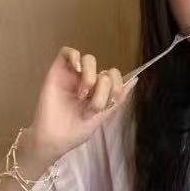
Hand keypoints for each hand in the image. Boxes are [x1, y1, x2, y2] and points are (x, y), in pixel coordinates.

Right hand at [25, 47, 132, 170]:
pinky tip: (76, 70)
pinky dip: (75, 56)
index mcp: (99, 92)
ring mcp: (72, 76)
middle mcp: (87, 81)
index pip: (115, 77)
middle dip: (103, 90)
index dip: (116, 87)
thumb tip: (135, 79)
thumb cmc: (75, 131)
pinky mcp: (57, 71)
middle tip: (91, 106)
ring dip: (90, 77)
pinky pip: (68, 52)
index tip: (107, 104)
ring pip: (89, 59)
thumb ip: (118, 98)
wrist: (54, 139)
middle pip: (105, 71)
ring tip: (82, 94)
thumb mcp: (103, 116)